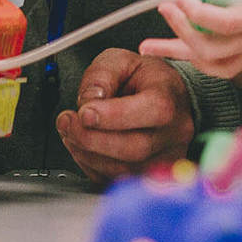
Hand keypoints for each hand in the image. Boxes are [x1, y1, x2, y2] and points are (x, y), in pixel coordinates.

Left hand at [55, 49, 193, 182]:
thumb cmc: (144, 78)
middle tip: (67, 123)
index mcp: (169, 97)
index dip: (113, 116)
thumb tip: (88, 101)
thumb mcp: (121, 60)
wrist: (165, 97)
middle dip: (92, 139)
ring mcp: (165, 158)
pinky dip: (93, 166)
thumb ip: (102, 75)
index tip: (83, 112)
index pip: (151, 111)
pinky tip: (82, 147)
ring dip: (88, 154)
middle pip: (134, 148)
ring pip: (124, 170)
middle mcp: (173, 132)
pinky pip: (118, 181)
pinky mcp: (151, 176)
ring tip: (71, 132)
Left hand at [139, 0, 241, 81]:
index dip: (198, 10)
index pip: (223, 21)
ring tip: (152, 44)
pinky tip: (179, 52)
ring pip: (211, 63)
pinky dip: (197, 59)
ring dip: (180, 51)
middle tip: (166, 6)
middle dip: (181, 28)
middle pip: (210, 46)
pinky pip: (221, 66)